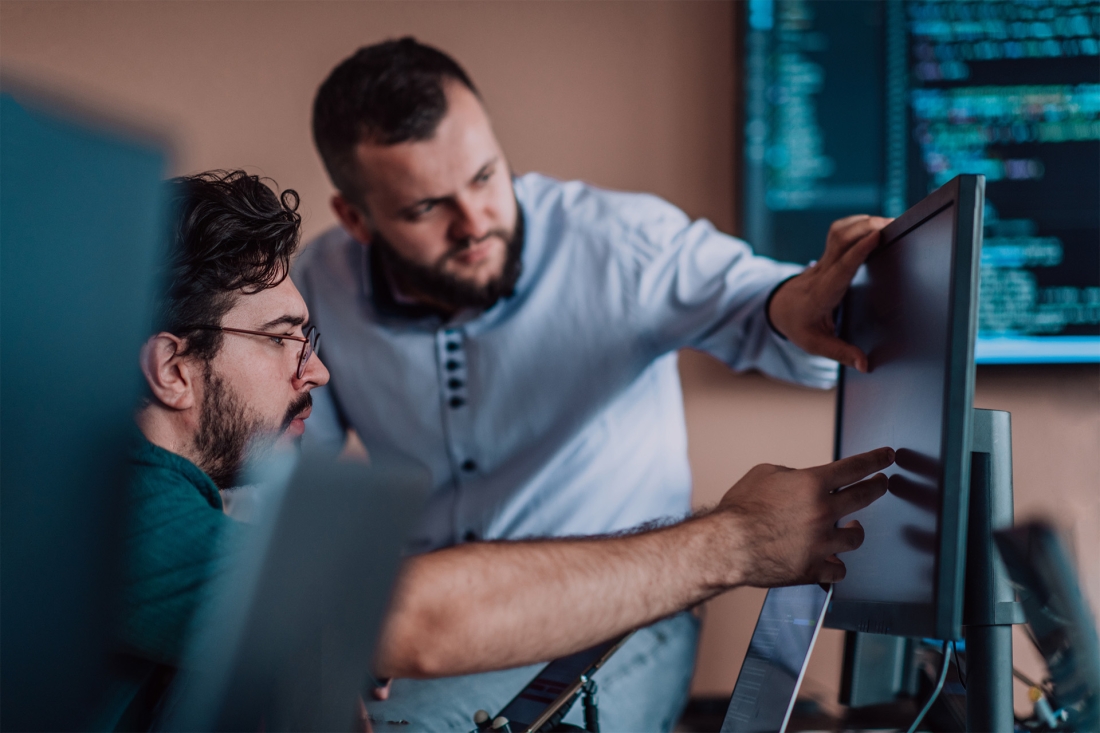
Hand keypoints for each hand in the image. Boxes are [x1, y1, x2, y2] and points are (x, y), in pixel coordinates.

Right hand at [714, 447, 893, 586]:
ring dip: (855, 530)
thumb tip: (802, 482)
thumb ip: (791, 475)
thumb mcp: (764, 474)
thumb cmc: (740, 509)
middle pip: (865, 496)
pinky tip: (833, 561)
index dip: (875, 459)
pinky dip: (836, 565)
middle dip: (878, 486)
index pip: (855, 467)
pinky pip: (839, 570)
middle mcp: (823, 512)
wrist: (726, 545)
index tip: (887, 457)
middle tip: (882, 483)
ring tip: (853, 527)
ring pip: (856, 537)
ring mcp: (822, 543)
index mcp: (812, 483)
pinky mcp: (813, 568)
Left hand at [767, 215, 891, 371]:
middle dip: (866, 227)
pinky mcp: (828, 255)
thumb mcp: (815, 345)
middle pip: (841, 240)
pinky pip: (840, 232)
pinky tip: (874, 226)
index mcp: (822, 293)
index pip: (841, 267)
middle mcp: (823, 272)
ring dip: (863, 222)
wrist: (779, 309)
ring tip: (890, 223)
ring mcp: (824, 260)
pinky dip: (857, 224)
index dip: (859, 250)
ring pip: (839, 231)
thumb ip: (841, 353)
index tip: (876, 236)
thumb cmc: (798, 325)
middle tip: (895, 225)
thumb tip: (865, 365)